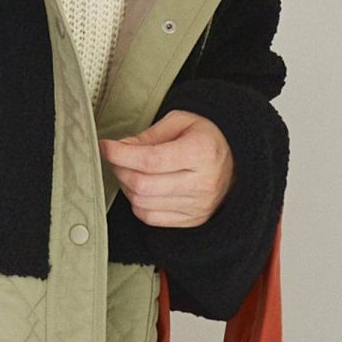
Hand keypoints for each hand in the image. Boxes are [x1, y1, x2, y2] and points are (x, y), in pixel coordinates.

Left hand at [98, 110, 235, 227]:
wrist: (236, 163)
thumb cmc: (205, 138)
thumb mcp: (181, 122)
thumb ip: (149, 134)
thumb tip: (120, 148)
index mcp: (202, 153)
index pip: (151, 160)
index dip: (121, 154)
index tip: (106, 146)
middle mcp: (203, 183)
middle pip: (143, 185)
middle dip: (120, 169)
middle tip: (116, 157)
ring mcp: (198, 206)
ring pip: (142, 203)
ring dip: (126, 186)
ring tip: (129, 170)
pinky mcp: (192, 220)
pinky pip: (150, 217)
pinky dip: (137, 202)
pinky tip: (141, 187)